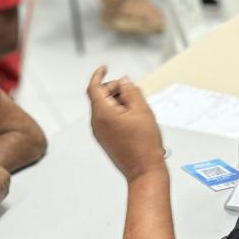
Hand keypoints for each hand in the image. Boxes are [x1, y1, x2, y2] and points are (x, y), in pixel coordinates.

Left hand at [86, 66, 165, 182]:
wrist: (144, 170)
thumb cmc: (144, 145)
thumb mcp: (142, 110)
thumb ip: (131, 91)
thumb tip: (124, 81)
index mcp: (102, 113)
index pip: (94, 87)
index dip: (99, 75)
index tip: (105, 68)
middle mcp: (96, 123)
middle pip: (100, 96)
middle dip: (115, 90)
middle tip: (133, 94)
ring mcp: (99, 132)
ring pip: (104, 108)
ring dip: (118, 102)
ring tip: (137, 110)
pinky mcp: (104, 139)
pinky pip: (106, 119)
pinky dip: (117, 113)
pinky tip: (133, 119)